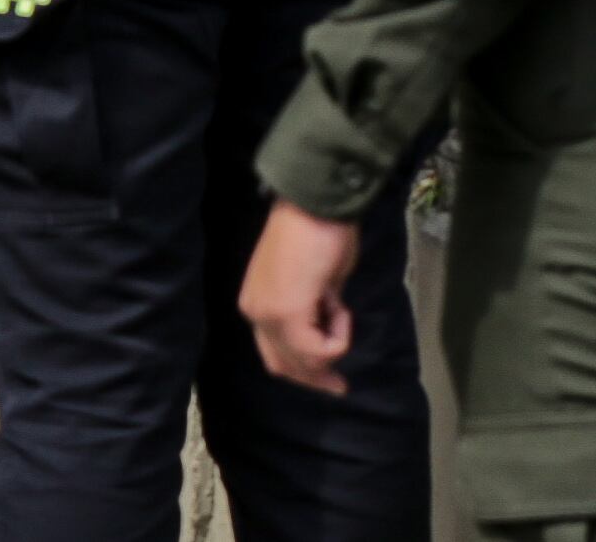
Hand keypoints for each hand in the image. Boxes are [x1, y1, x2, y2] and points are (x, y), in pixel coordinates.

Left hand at [241, 201, 362, 394]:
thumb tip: (323, 337)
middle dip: (315, 378)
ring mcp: (268, 315)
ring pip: (305, 361)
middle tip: (341, 388)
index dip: (302, 371)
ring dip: (332, 347)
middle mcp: (255, 312)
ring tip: (339, 309)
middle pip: (285, 366)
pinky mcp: (288, 315)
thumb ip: (311, 314)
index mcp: (255, 303)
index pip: (274, 354)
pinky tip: (338, 304)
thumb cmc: (318, 236)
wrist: (316, 208)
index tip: (330, 380)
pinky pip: (322, 348)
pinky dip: (340, 335)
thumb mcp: (314, 286)